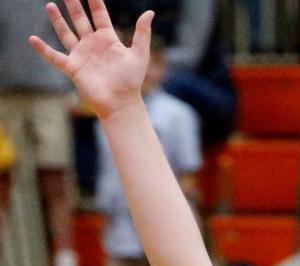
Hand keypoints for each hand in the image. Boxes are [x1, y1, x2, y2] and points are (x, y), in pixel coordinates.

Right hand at [30, 0, 152, 122]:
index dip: (94, 0)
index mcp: (108, 39)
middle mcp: (92, 44)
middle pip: (80, 19)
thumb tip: (150, 13)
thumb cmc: (131, 81)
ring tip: (51, 6)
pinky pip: (55, 57)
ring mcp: (81, 55)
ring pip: (66, 33)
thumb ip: (142, 33)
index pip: (99, 14)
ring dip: (58, 20)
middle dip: (73, 5)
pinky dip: (43, 49)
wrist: (121, 103)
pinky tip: (32, 39)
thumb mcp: (139, 55)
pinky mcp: (73, 68)